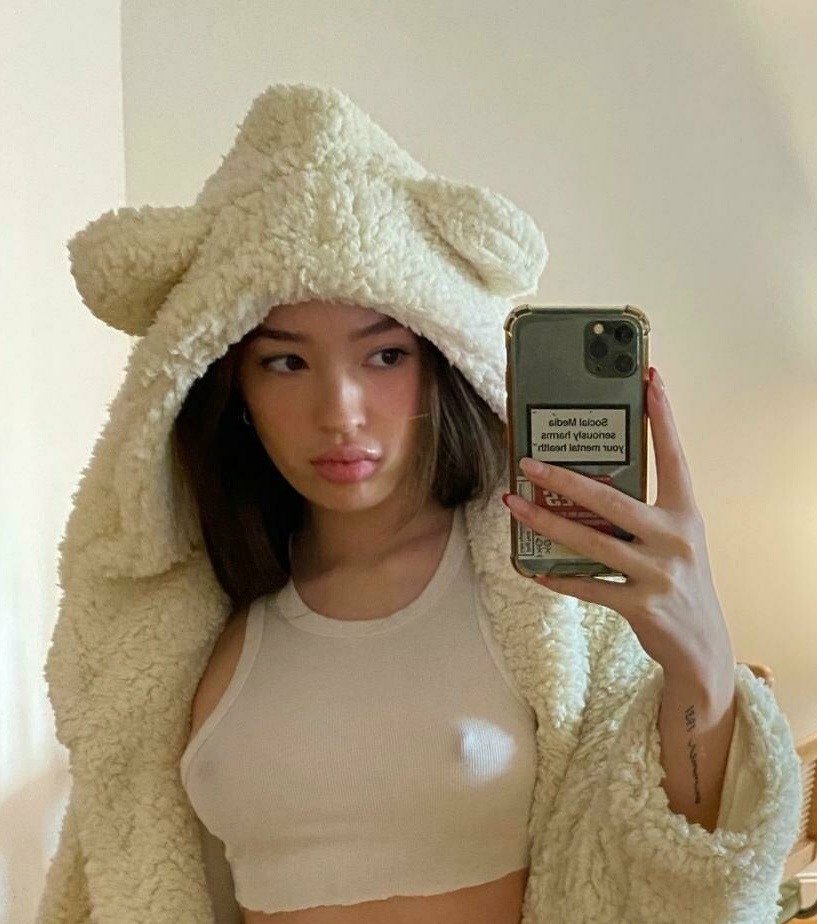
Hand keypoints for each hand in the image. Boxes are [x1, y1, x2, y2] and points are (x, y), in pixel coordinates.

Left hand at [503, 368, 734, 686]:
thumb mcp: (676, 540)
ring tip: (513, 504)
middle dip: (564, 478)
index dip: (663, 418)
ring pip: (590, 541)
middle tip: (528, 462)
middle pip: (611, 500)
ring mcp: (658, 573)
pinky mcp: (641, 605)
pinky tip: (534, 568)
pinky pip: (588, 587)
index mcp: (685, 514)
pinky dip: (559, 577)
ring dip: (546, 522)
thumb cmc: (680, 581)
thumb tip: (587, 485)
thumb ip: (644, 513)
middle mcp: (675, 539)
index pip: (673, 457)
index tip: (649, 379)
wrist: (702, 646)